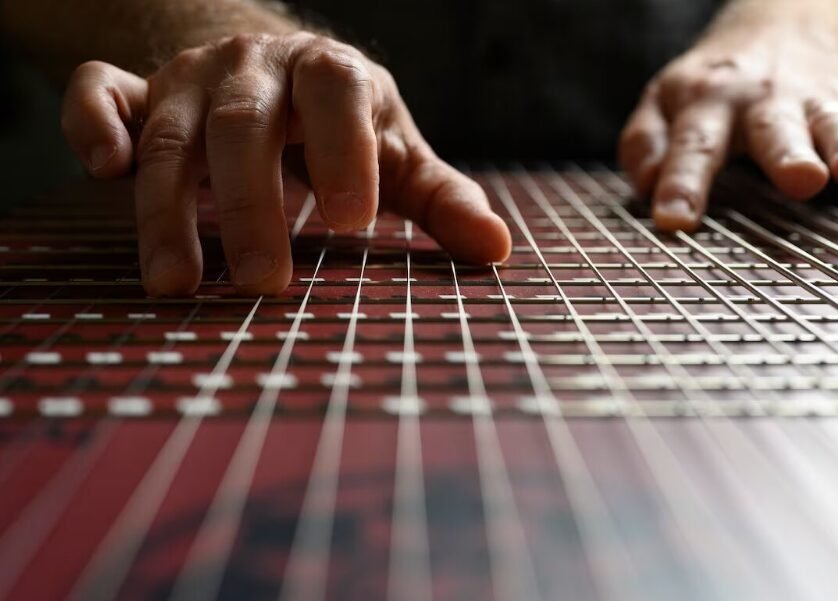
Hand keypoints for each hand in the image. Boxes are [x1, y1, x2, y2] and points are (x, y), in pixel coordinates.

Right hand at [61, 32, 511, 295]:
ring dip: (167, 210)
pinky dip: (92, 126)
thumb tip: (497, 250)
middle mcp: (256, 67)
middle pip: (244, 128)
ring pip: (171, 135)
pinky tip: (103, 173)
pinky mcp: (140, 92)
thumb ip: (441, 198)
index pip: (337, 96)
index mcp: (331, 73)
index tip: (354, 223)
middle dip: (251, 206)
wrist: (274, 67)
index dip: (344, 151)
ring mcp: (192, 77)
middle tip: (263, 284)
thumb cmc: (344, 123)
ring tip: (177, 283)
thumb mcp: (397, 152)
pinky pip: (100, 94)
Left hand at [619, 26, 837, 230]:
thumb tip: (645, 185)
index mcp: (705, 103)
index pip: (693, 147)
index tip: (674, 221)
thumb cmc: (707, 87)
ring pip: (832, 123)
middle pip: (772, 130)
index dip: (682, 184)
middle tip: (799, 181)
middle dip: (786, 154)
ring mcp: (812, 102)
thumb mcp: (662, 104)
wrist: (775, 24)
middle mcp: (761, 101)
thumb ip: (645, 144)